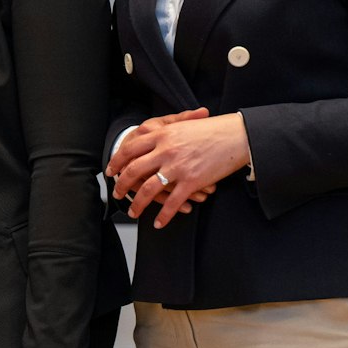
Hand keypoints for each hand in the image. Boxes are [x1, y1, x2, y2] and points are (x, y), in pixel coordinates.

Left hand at [110, 108, 248, 227]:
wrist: (236, 136)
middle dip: (122, 185)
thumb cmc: (211, 129)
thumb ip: (161, 130)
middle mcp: (165, 151)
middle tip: (117, 193)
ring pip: (148, 190)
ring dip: (137, 204)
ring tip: (132, 212)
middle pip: (133, 171)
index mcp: (161, 135)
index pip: (129, 149)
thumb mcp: (181, 124)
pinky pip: (172, 203)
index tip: (111, 171)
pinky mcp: (191, 182)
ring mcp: (177, 167)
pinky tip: (158, 223)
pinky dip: (163, 215)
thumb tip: (143, 133)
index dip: (116, 161)